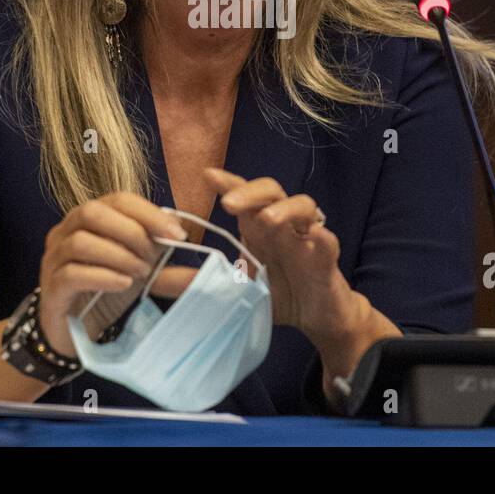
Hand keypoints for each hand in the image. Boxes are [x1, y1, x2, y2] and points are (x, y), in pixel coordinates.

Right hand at [36, 192, 196, 356]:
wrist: (74, 332)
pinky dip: (103, 276)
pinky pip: (72, 274)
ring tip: (140, 273)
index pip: (119, 199)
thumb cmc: (106, 292)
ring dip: (119, 255)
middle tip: (153, 258)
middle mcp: (66, 231)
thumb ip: (167, 269)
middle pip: (94, 212)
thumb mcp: (141, 275)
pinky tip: (123, 285)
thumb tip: (204, 271)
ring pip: (81, 241)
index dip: (150, 213)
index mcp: (90, 218)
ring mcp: (53, 258)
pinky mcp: (50, 287)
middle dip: (131, 231)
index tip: (178, 234)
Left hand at [202, 167, 359, 345]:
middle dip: (250, 192)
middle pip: (272, 192)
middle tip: (227, 204)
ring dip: (285, 209)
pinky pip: (329, 243)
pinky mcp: (328, 262)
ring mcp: (308, 241)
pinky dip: (323, 238)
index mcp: (261, 229)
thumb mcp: (239, 288)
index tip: (206, 175)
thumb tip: (165, 281)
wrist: (318, 318)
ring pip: (304, 207)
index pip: (245, 197)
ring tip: (267, 219)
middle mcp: (284, 227)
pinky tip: (315, 236)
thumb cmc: (279, 295)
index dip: (228, 183)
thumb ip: (211, 280)